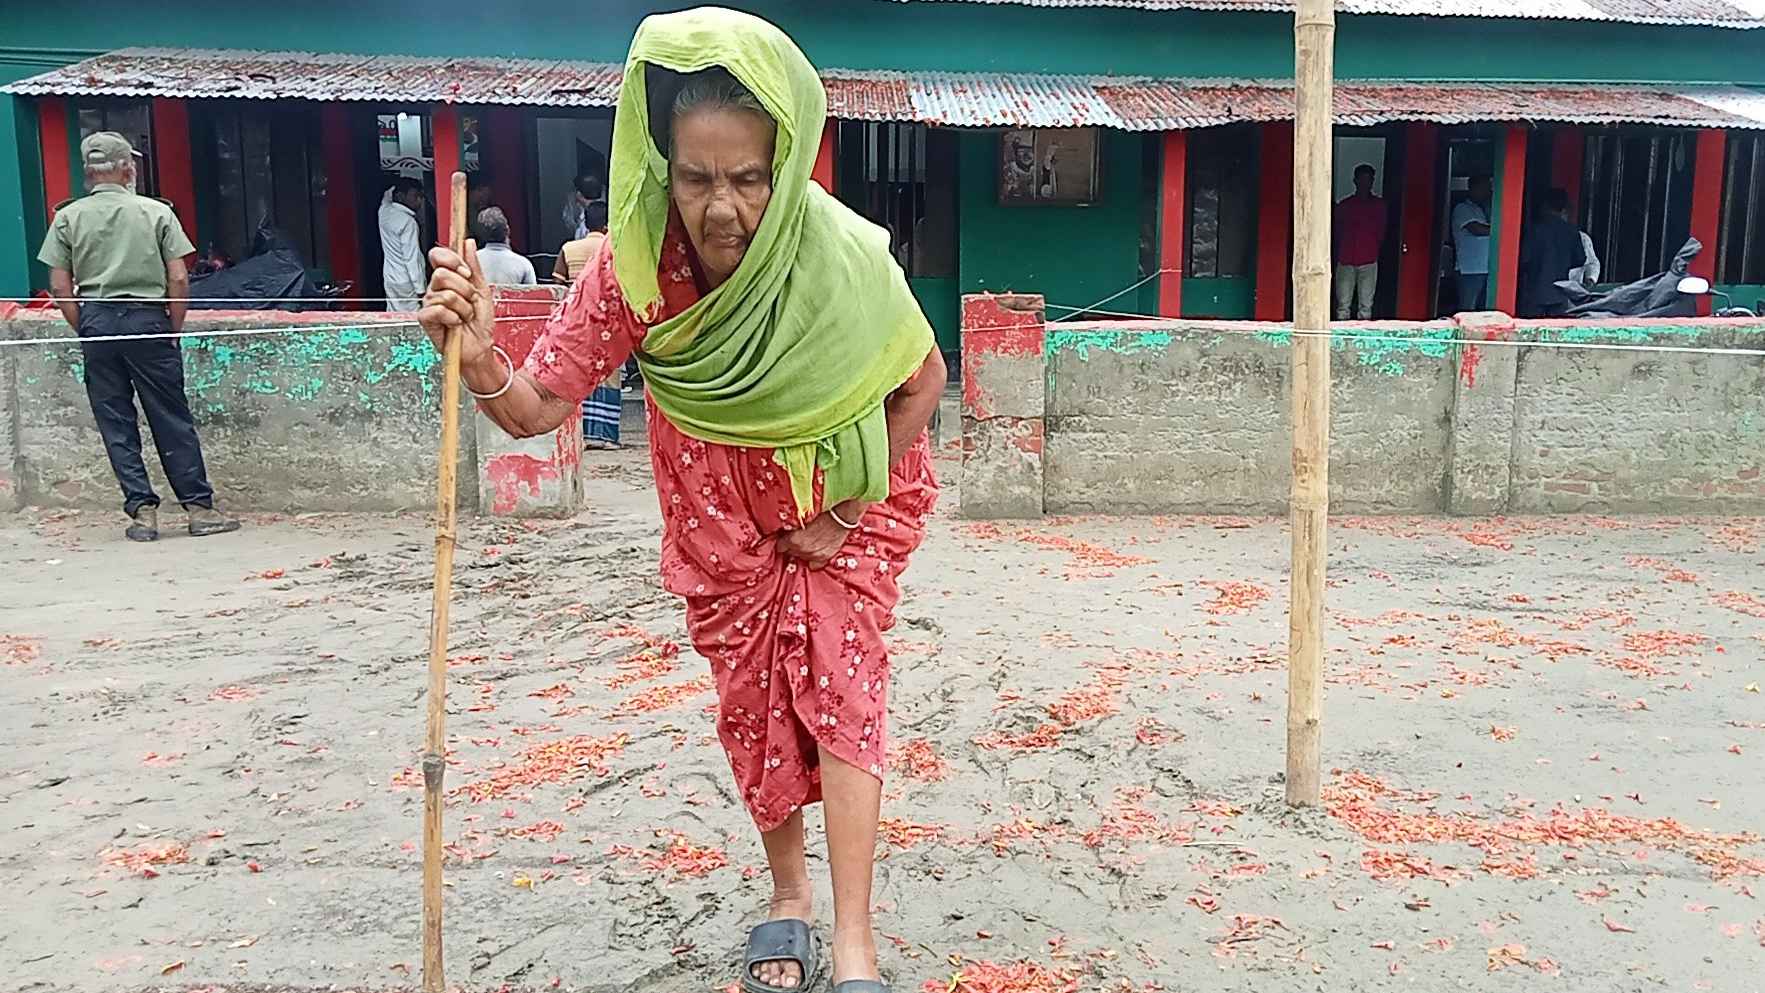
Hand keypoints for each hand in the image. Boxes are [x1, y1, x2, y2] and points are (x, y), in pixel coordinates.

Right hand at [418, 240, 495, 370]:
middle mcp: (435, 289)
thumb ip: (474, 267)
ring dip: (463, 308)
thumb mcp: (482, 290)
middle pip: (442, 274)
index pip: (438, 256)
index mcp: (448, 280)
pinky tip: (456, 324)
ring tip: (465, 316)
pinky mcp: (425, 319)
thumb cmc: (480, 322)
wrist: (481, 346)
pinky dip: (453, 318)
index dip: (451, 259)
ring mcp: (429, 303)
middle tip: (470, 302)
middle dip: (464, 290)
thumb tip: (468, 244)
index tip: (466, 272)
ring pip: (445, 294)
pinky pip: (438, 310)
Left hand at [777, 514, 850, 569]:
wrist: (839, 520)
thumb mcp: (803, 522)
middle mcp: (802, 550)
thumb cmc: (822, 517)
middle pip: (790, 553)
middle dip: (792, 547)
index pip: (780, 546)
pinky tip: (814, 553)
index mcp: (794, 539)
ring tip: (807, 544)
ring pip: (801, 558)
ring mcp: (813, 556)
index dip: (783, 542)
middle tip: (798, 540)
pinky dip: (812, 560)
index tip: (785, 540)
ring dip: (802, 552)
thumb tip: (788, 536)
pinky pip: (813, 565)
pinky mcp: (823, 559)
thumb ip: (794, 532)